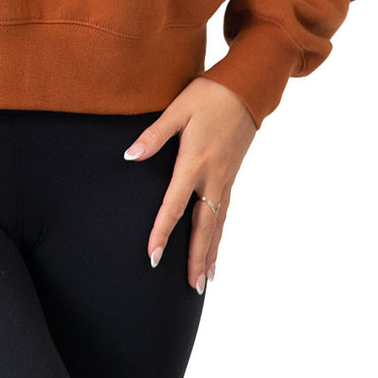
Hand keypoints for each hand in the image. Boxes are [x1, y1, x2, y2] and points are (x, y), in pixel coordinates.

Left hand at [123, 75, 257, 292]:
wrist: (247, 88)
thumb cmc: (209, 95)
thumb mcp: (178, 109)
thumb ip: (154, 135)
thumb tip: (129, 156)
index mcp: (194, 162)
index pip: (174, 206)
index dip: (162, 233)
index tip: (153, 257)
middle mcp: (213, 176)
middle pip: (204, 226)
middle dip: (197, 258)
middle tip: (191, 289)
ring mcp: (225, 178)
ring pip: (218, 224)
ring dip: (211, 253)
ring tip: (205, 281)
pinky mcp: (232, 176)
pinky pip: (225, 213)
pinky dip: (220, 235)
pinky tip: (216, 250)